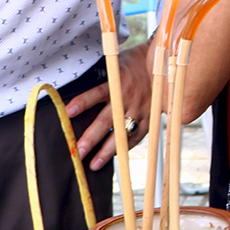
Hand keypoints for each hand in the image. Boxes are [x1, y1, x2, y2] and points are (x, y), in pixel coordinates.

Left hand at [68, 45, 155, 169]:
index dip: (83, 102)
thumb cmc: (130, 65)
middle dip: (91, 138)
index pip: (97, 93)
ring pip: (122, 134)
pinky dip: (125, 147)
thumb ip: (98, 78)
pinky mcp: (150, 119)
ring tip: (94, 164)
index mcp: (117, 82)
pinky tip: (114, 156)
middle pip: (107, 120)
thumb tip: (72, 87)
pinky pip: (137, 137)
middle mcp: (127, 98)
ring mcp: (140, 110)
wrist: (161, 65)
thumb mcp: (114, 65)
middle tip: (78, 152)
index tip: (68, 112)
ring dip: (107, 151)